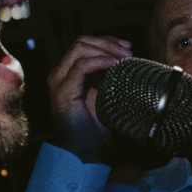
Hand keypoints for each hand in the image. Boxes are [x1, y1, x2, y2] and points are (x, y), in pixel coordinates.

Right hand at [50, 35, 133, 158]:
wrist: (81, 149)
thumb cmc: (93, 127)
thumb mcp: (107, 96)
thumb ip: (112, 79)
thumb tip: (131, 65)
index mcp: (69, 72)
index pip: (85, 45)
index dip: (107, 41)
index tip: (128, 48)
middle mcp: (60, 73)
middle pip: (82, 42)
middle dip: (108, 43)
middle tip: (128, 53)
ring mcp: (59, 81)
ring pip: (79, 48)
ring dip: (105, 49)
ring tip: (123, 58)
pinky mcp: (63, 91)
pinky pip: (80, 66)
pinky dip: (99, 61)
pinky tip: (114, 65)